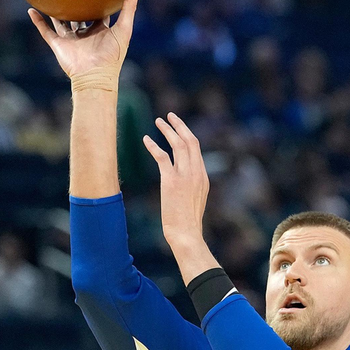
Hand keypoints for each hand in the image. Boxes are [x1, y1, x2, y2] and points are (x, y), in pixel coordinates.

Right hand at [28, 0, 143, 79]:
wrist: (95, 76)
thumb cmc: (113, 55)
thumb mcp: (124, 28)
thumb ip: (130, 8)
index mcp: (101, 31)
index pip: (99, 13)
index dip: (98, 0)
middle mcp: (85, 34)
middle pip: (79, 16)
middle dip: (75, 4)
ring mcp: (70, 40)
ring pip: (61, 22)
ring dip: (55, 11)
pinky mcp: (58, 45)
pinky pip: (45, 31)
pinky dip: (38, 21)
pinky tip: (31, 9)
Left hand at [142, 112, 209, 252]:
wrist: (187, 233)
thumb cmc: (188, 222)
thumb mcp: (195, 200)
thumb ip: (192, 185)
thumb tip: (182, 180)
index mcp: (203, 176)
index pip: (196, 148)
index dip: (186, 134)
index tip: (178, 126)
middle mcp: (196, 172)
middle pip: (190, 141)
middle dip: (179, 125)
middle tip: (169, 115)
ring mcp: (185, 176)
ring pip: (178, 144)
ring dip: (167, 130)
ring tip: (158, 121)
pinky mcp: (171, 182)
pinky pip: (162, 157)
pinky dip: (153, 146)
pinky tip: (146, 139)